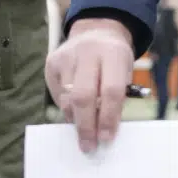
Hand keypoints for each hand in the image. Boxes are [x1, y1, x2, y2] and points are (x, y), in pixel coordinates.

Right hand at [45, 19, 134, 152]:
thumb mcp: (124, 72)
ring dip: (76, 120)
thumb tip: (104, 132)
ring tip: (84, 132)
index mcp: (113, 53)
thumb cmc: (114, 60)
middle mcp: (88, 51)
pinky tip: (74, 112)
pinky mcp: (52, 62)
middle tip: (89, 146)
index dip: (109, 117)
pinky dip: (66, 109)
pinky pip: (57, 94)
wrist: (96, 31)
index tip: (107, 138)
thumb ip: (117, 97)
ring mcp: (67, 56)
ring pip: (67, 98)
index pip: (111, 90)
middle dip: (86, 125)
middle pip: (83, 96)